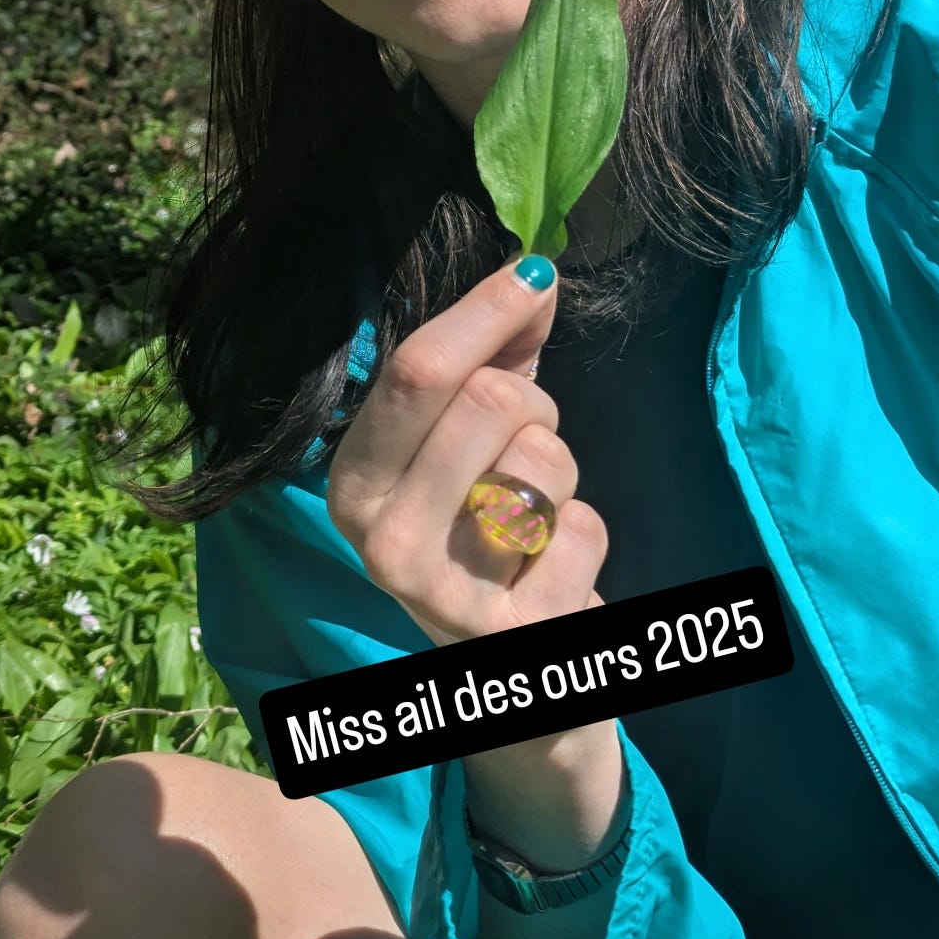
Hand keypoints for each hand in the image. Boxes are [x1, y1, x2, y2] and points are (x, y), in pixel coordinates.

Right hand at [326, 257, 608, 650]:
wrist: (505, 667)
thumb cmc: (480, 524)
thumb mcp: (468, 437)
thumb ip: (494, 352)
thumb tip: (534, 272)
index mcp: (354, 482)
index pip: (416, 372)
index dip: (484, 311)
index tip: (532, 274)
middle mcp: (382, 543)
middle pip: (490, 401)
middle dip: (533, 404)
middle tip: (521, 445)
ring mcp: (445, 596)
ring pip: (544, 459)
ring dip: (559, 471)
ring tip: (530, 510)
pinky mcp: (513, 635)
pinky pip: (584, 527)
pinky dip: (583, 533)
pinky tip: (549, 566)